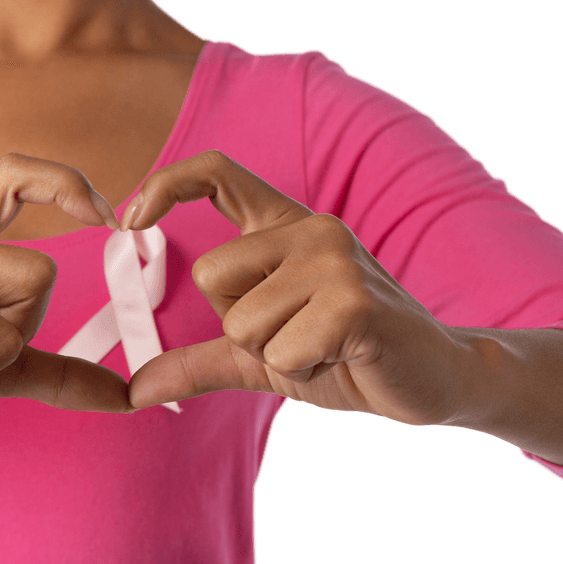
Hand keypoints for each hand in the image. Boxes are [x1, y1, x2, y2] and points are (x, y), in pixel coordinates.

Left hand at [124, 150, 473, 423]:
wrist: (432, 379)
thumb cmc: (347, 357)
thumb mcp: (263, 357)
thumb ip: (200, 362)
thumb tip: (133, 389)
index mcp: (287, 228)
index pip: (216, 174)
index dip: (165, 185)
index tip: (130, 223)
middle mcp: (311, 228)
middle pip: (215, 277)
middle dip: (244, 328)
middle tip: (298, 333)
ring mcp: (335, 258)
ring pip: (244, 322)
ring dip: (277, 355)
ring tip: (326, 346)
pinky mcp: (354, 301)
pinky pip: (279, 351)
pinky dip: (303, 369)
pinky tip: (342, 357)